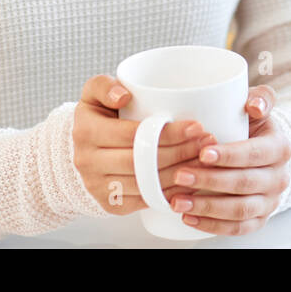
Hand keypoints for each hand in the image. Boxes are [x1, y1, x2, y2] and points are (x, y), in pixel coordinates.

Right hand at [72, 75, 213, 213]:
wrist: (84, 148)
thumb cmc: (99, 114)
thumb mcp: (94, 92)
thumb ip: (105, 86)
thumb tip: (124, 96)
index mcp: (86, 131)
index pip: (133, 135)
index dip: (168, 133)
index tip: (196, 127)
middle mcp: (88, 162)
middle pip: (142, 162)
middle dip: (180, 154)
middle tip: (206, 143)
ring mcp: (98, 187)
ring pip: (146, 185)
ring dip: (180, 174)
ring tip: (204, 160)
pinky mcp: (111, 205)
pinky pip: (145, 201)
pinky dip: (171, 192)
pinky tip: (190, 180)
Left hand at [163, 84, 290, 235]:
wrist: (265, 152)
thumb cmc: (253, 125)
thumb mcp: (259, 105)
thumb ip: (260, 97)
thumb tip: (253, 105)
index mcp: (280, 148)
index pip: (255, 153)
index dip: (229, 155)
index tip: (202, 154)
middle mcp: (279, 178)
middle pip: (244, 183)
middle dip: (210, 181)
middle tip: (180, 176)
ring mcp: (270, 202)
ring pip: (240, 210)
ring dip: (207, 207)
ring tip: (178, 202)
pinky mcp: (259, 219)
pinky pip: (238, 228)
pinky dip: (212, 226)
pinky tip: (188, 218)